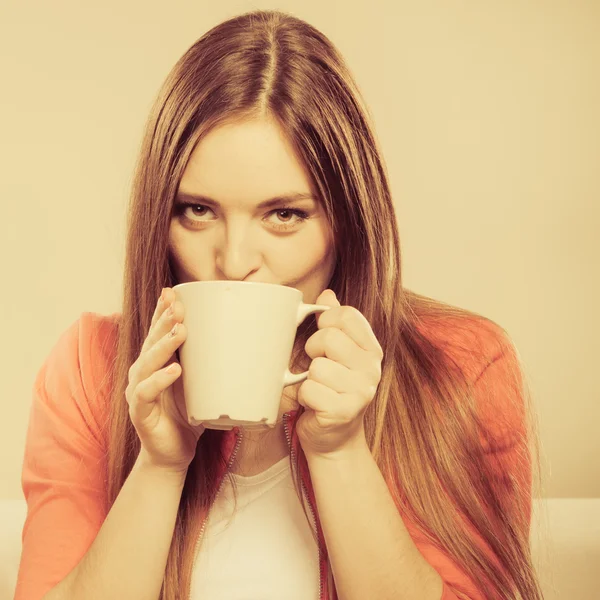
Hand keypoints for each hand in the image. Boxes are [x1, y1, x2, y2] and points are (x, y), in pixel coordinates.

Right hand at [126, 287, 204, 473]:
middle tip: (178, 305)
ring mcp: (138, 391)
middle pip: (151, 340)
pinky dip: (160, 380)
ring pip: (146, 362)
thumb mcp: (204, 385)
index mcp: (157, 362)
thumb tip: (258, 350)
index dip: (162, 311)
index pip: (157, 331)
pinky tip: (175, 371)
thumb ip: (218, 366)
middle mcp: (143, 372)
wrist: (173, 454)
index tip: (173, 292)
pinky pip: (146, 392)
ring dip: (163, 345)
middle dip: (164, 320)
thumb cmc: (189, 416)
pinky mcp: (140, 412)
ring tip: (181, 331)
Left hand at [295, 289, 383, 457]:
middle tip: (316, 366)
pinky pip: (309, 389)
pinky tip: (314, 404)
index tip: (321, 335)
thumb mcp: (336, 354)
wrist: (334, 438)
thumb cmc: (331, 390)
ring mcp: (360, 392)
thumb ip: (333, 323)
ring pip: (316, 366)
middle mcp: (372, 369)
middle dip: (312, 350)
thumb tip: (327, 293)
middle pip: (328, 337)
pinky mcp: (343, 412)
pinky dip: (304, 397)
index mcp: (371, 349)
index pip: (346, 315)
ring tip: (317, 388)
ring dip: (308, 378)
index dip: (324, 320)